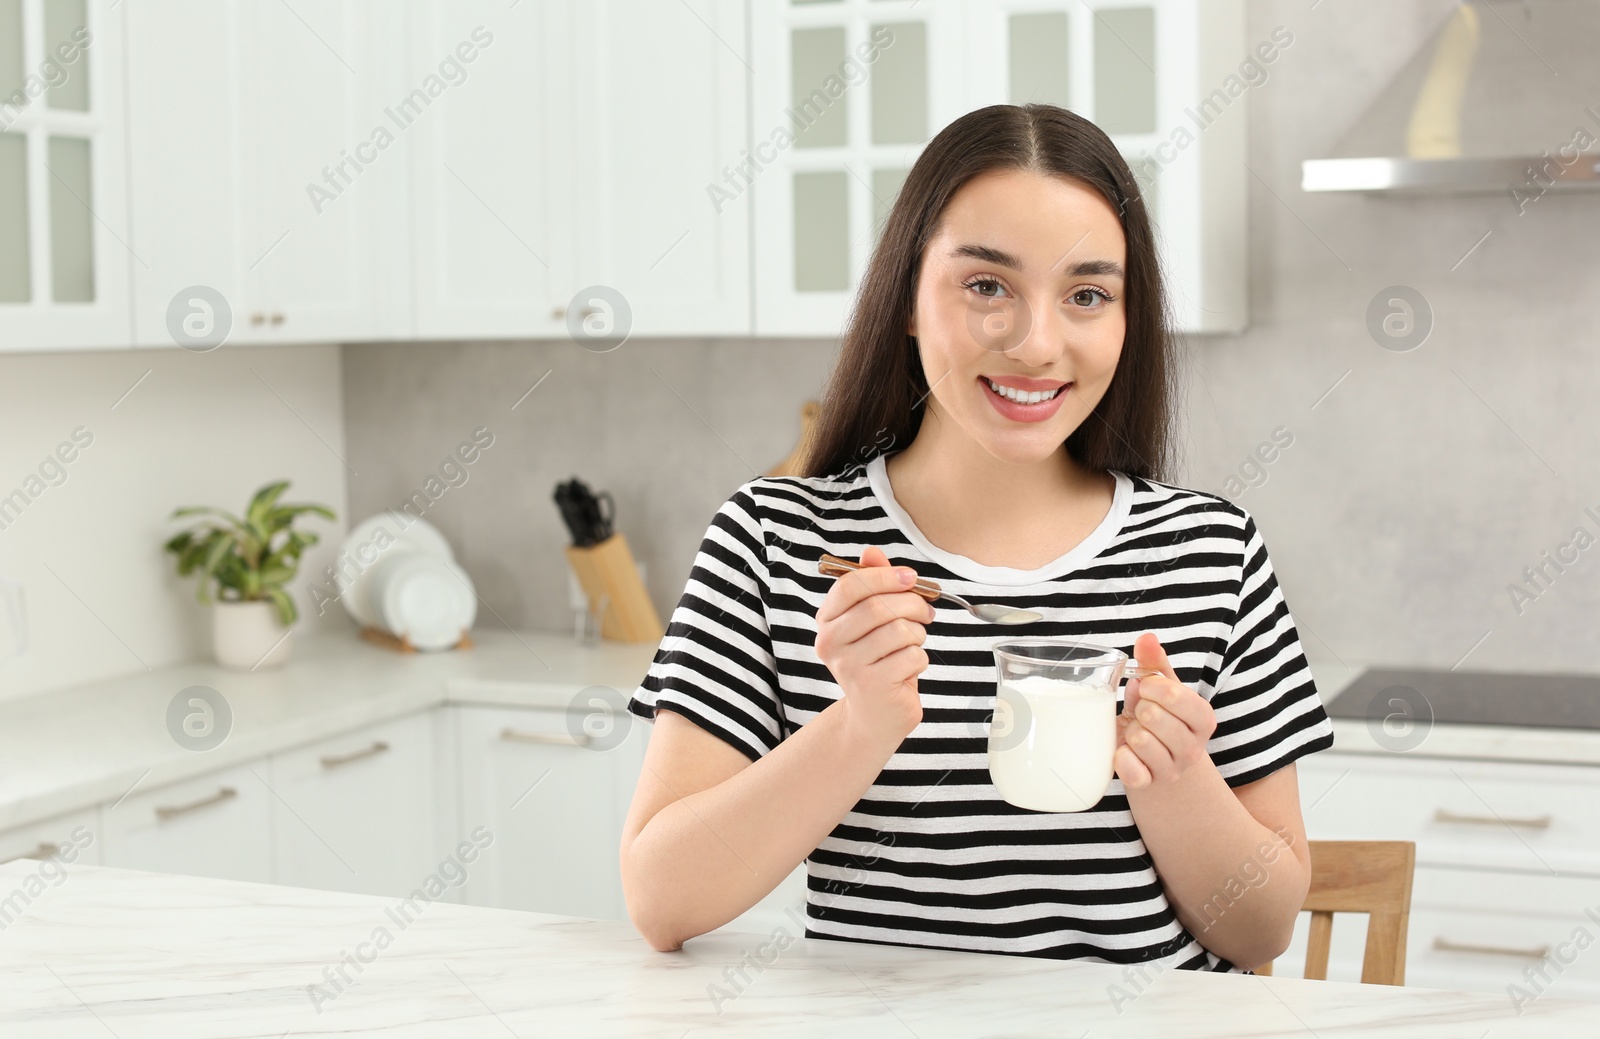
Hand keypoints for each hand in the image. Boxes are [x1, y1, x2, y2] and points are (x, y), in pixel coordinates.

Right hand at [814, 545, 932, 740]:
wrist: (875, 716)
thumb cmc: (877, 662)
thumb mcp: (873, 622)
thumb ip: (872, 584)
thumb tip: (871, 552)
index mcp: (827, 621)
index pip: (850, 586)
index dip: (885, 576)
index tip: (911, 578)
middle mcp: (830, 642)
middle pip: (878, 607)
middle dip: (912, 604)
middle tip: (926, 611)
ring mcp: (848, 666)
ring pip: (899, 631)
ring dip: (918, 634)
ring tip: (913, 643)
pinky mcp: (871, 685)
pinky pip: (910, 656)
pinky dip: (919, 659)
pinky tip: (908, 668)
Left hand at [1113, 632, 1216, 790]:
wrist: (1156, 763)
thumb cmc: (1159, 717)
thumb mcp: (1161, 689)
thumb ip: (1154, 663)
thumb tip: (1147, 637)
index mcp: (1203, 719)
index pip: (1174, 695)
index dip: (1150, 687)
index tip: (1146, 690)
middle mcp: (1194, 748)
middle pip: (1152, 715)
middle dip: (1138, 709)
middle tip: (1141, 715)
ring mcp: (1172, 770)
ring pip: (1139, 739)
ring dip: (1129, 731)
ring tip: (1136, 733)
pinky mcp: (1149, 785)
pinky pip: (1128, 768)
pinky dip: (1120, 757)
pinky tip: (1126, 752)